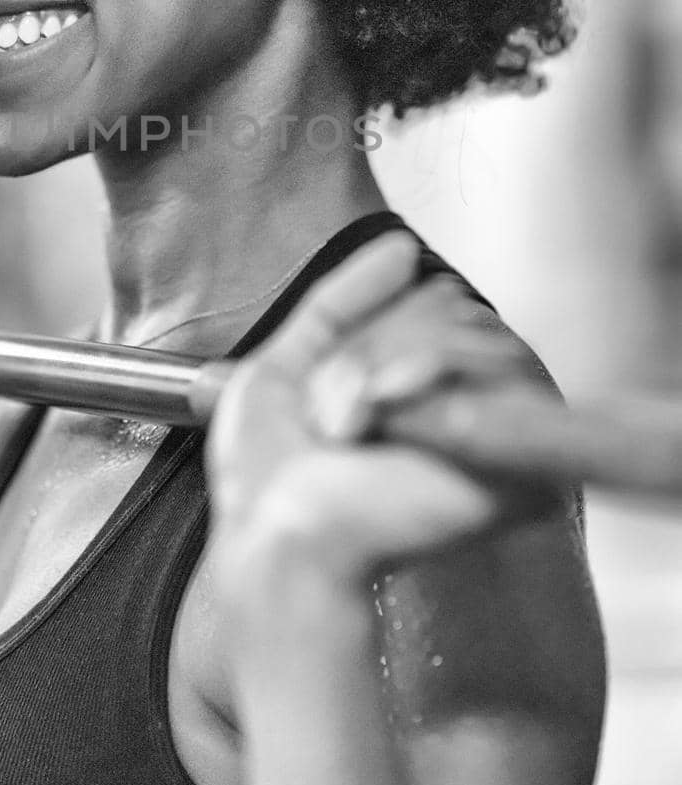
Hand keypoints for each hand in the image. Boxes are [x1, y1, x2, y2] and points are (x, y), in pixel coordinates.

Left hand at [204, 232, 559, 621]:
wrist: (275, 537)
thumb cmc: (270, 478)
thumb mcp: (286, 360)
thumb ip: (343, 299)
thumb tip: (403, 248)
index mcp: (433, 392)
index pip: (433, 298)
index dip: (366, 328)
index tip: (327, 391)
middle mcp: (476, 405)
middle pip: (445, 304)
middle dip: (366, 349)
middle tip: (335, 418)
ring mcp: (501, 429)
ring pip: (456, 323)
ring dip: (373, 368)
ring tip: (353, 428)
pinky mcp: (513, 454)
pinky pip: (471, 361)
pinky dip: (406, 382)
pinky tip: (384, 425)